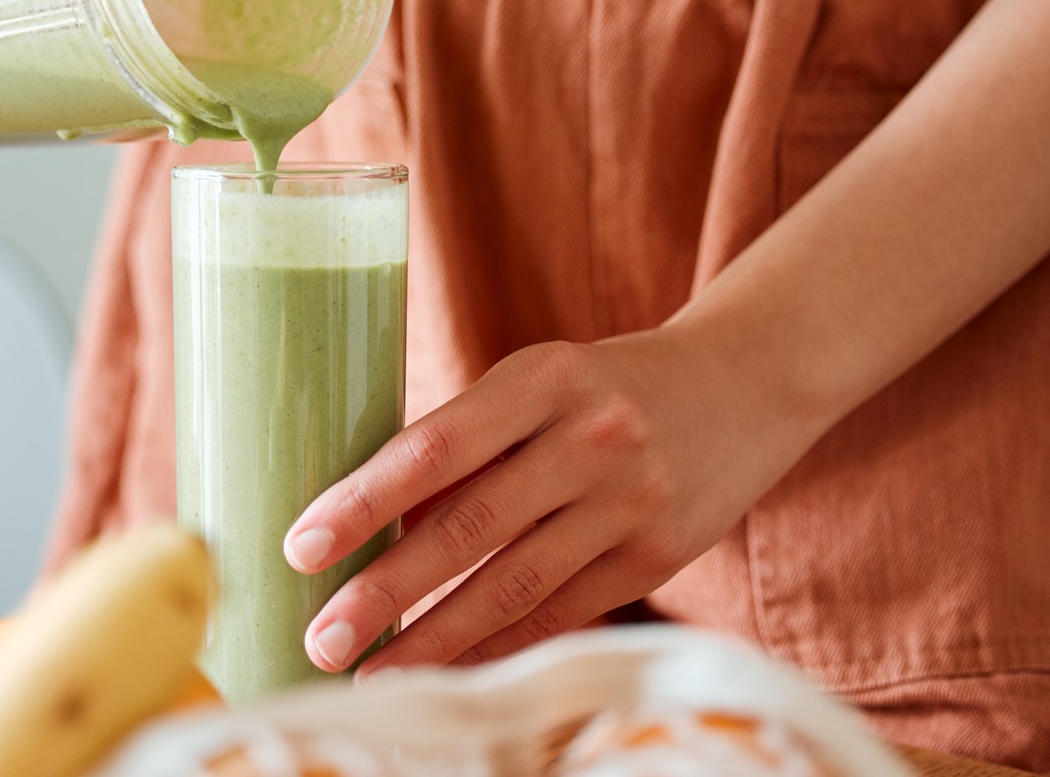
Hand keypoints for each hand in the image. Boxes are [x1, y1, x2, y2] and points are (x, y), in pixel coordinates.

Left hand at [283, 325, 830, 674]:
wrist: (747, 381)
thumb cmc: (607, 384)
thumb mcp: (540, 381)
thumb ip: (470, 440)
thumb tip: (375, 523)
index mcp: (543, 377)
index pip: (435, 447)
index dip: (363, 502)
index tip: (302, 547)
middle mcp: (590, 438)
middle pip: (468, 528)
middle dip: (386, 592)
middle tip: (321, 636)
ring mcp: (631, 501)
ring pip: (514, 587)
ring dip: (435, 640)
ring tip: (372, 672)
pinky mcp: (659, 555)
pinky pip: (563, 613)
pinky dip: (500, 648)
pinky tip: (449, 672)